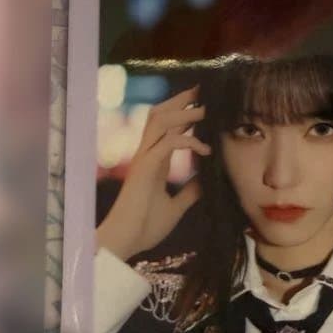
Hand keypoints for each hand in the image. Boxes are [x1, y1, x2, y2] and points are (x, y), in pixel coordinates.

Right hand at [96, 86, 209, 260]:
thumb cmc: (144, 226)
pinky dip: (188, 140)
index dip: (183, 113)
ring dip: (185, 112)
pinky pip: (168, 143)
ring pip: (160, 121)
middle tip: (203, 90)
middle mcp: (147, 154)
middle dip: (181, 100)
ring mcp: (144, 159)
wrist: (126, 242)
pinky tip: (205, 149)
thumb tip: (205, 183)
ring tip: (206, 110)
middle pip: (160, 114)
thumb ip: (189, 193)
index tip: (203, 104)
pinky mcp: (145, 168)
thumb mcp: (175, 208)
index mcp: (153, 161)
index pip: (167, 127)